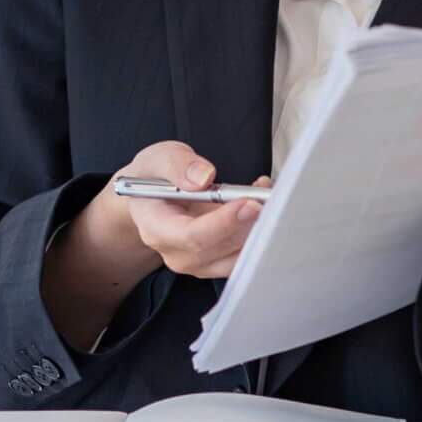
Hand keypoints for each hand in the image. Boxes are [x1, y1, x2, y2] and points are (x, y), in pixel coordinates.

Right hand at [102, 140, 269, 280]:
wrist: (152, 199)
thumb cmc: (153, 180)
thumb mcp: (158, 159)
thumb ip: (178, 166)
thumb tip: (203, 177)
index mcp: (156, 229)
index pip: (193, 236)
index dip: (224, 222)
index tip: (249, 203)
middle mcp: (177, 253)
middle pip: (221, 249)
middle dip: (250, 224)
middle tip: (269, 197)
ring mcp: (200, 262)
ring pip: (238, 256)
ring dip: (259, 227)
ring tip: (265, 193)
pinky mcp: (218, 262)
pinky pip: (245, 253)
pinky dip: (259, 230)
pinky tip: (262, 204)